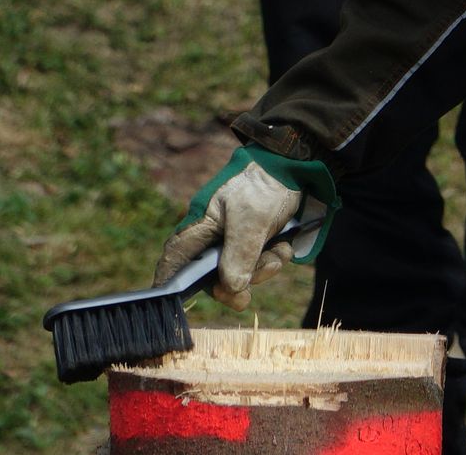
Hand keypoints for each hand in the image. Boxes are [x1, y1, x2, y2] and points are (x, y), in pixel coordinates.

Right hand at [154, 145, 336, 309]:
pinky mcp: (257, 236)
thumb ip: (239, 255)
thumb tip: (230, 289)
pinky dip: (274, 257)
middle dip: (234, 284)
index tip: (173, 301)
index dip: (170, 279)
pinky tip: (285, 245)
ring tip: (278, 253)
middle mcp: (214, 233)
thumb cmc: (263, 185)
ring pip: (241, 270)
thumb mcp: (251, 221)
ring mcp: (236, 236)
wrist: (296, 165)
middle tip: (247, 296)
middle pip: (213, 274)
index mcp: (201, 224)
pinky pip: (261, 260)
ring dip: (262, 268)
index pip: (176, 256)